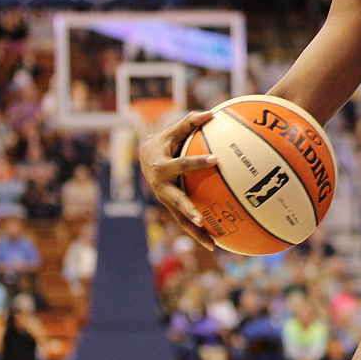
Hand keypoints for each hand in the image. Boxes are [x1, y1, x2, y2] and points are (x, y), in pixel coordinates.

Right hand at [139, 111, 216, 250]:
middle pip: (175, 202)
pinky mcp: (171, 208)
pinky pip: (185, 222)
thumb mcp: (173, 131)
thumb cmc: (164, 141)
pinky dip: (198, 233)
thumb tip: (211, 113)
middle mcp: (161, 187)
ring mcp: (166, 200)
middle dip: (188, 211)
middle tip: (202, 220)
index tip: (216, 159)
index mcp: (162, 167)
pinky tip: (217, 243)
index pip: (181, 165)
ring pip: (180, 220)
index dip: (197, 162)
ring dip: (195, 233)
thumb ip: (190, 122)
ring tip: (213, 246)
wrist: (144, 157)